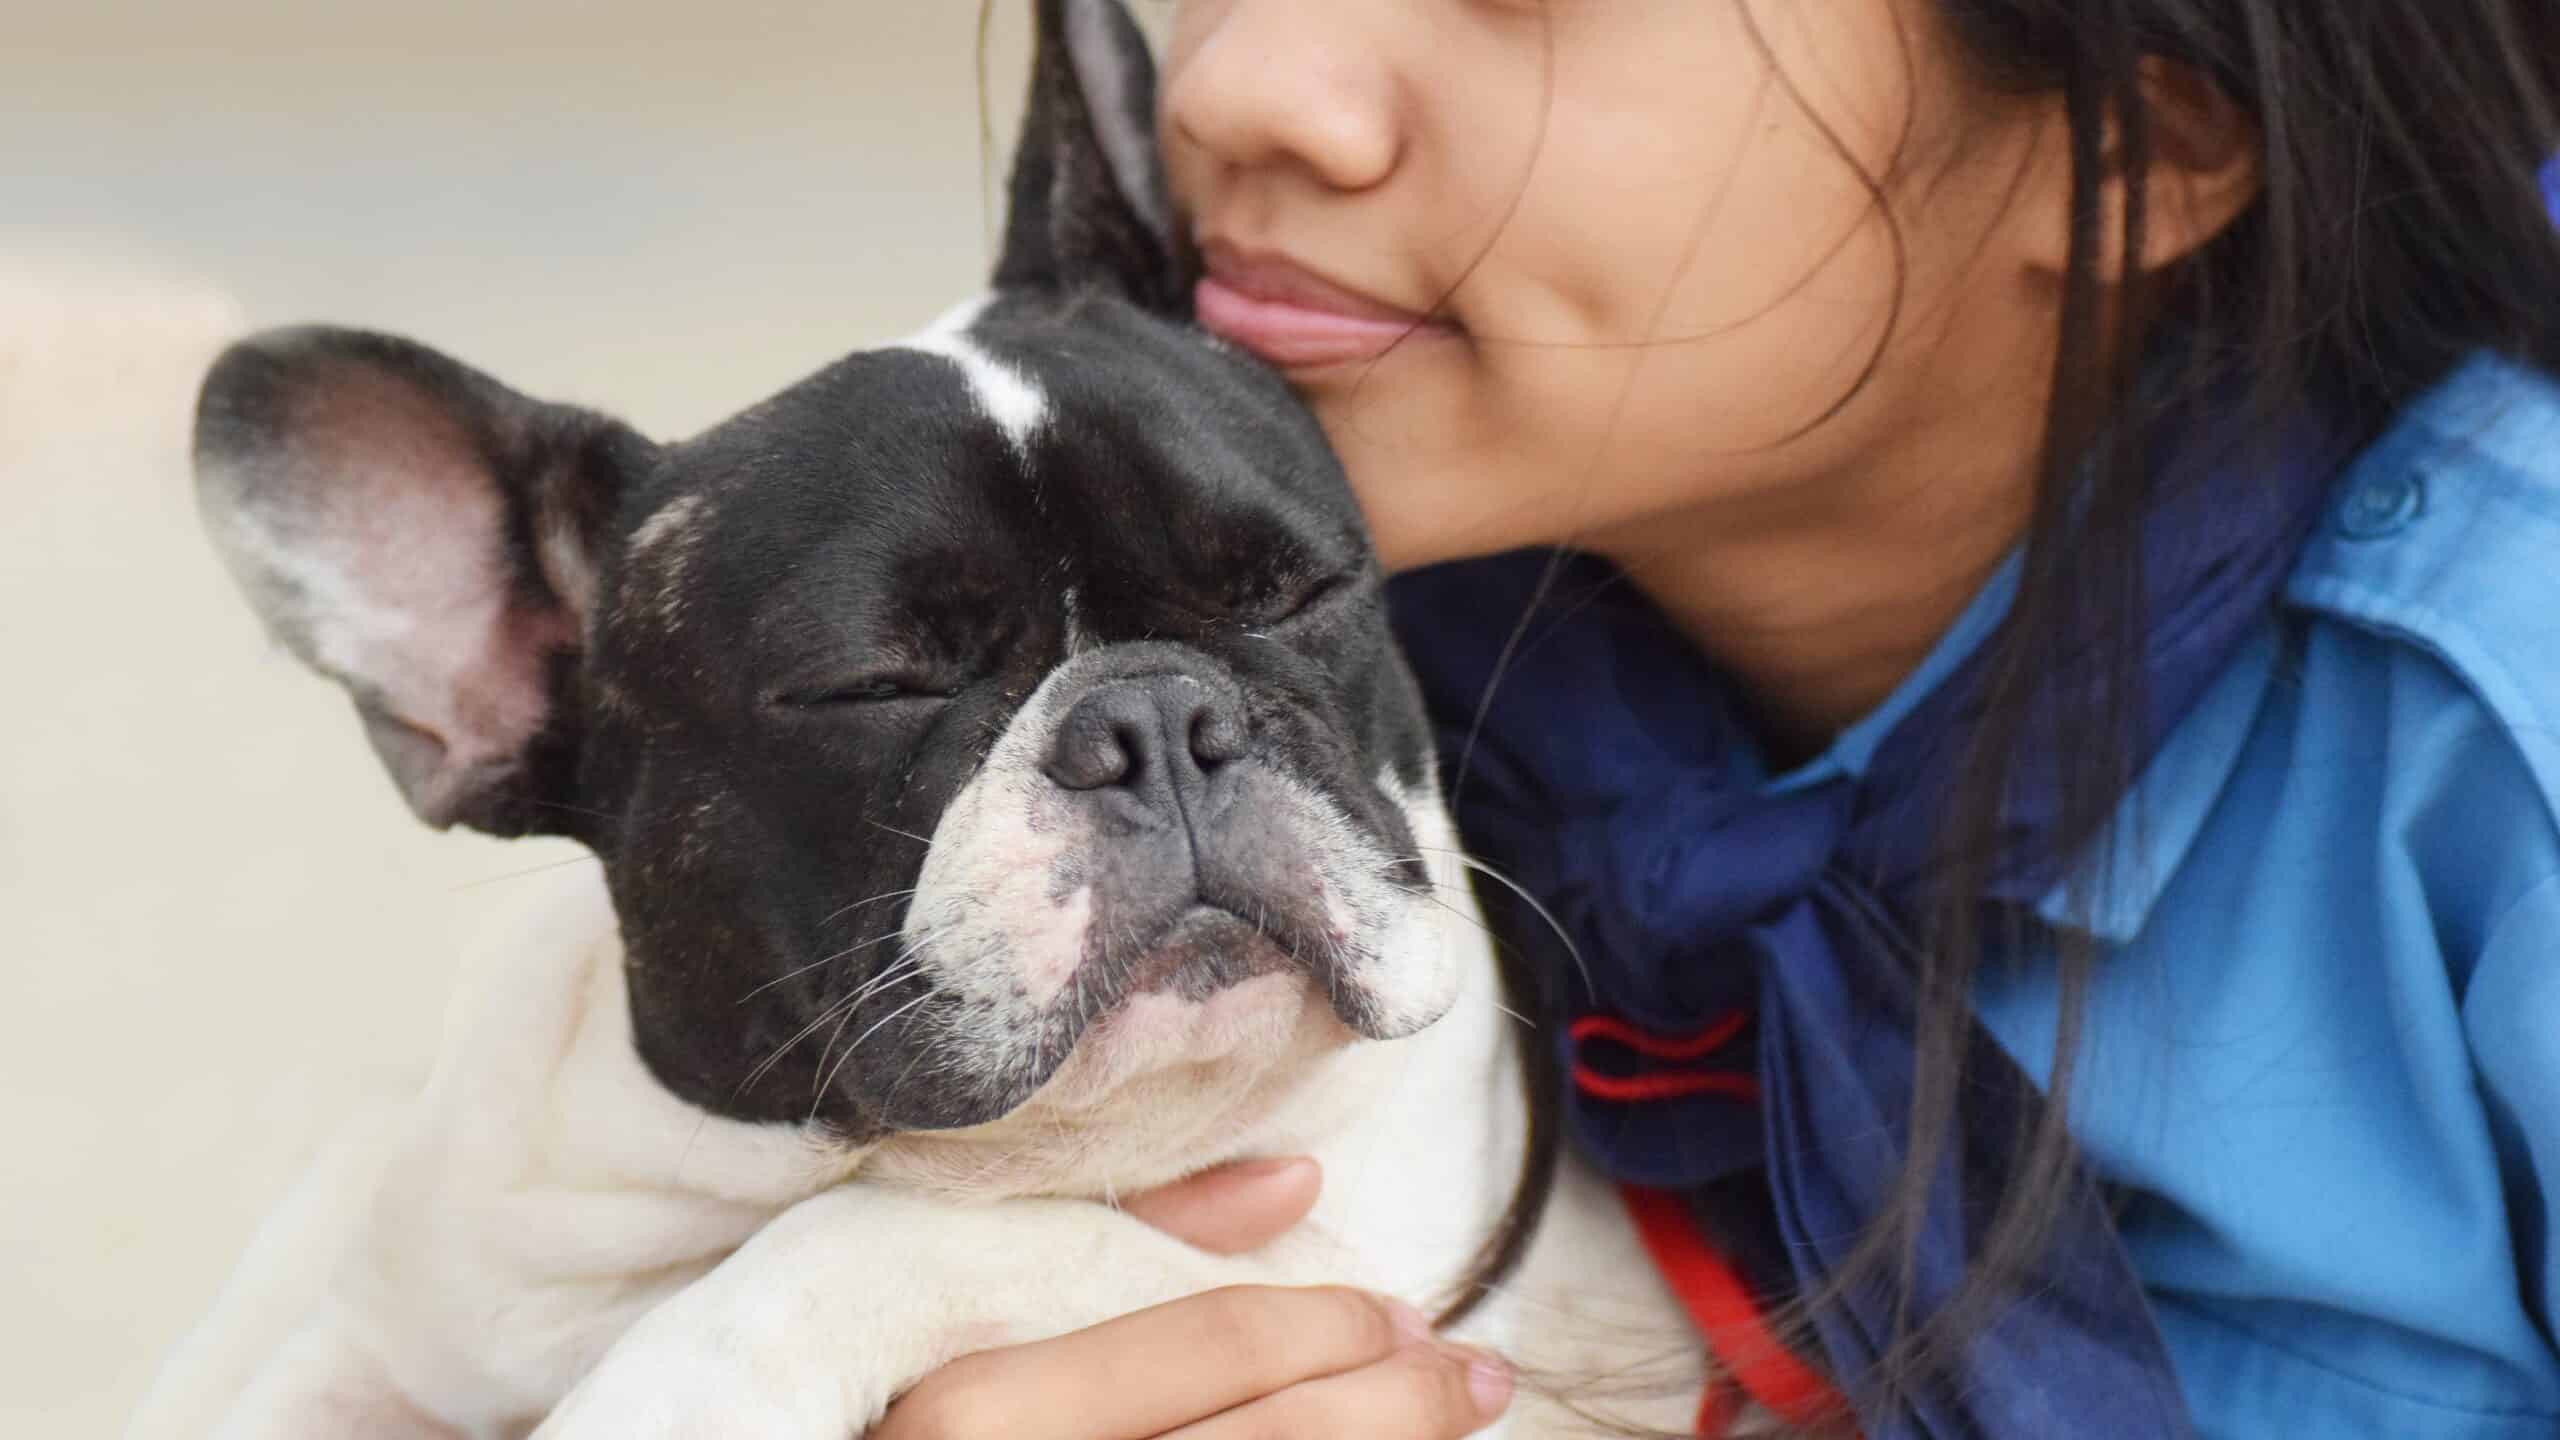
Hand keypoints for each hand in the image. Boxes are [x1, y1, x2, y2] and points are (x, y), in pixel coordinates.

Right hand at [872, 1158, 1514, 1438]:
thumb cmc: (867, 1410)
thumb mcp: (938, 1305)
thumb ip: (1109, 1243)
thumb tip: (1296, 1178)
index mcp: (972, 1412)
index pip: (1218, 1348)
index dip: (1339, 1326)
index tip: (1406, 1315)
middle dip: (1403, 1404)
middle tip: (1474, 1373)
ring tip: (1457, 1420)